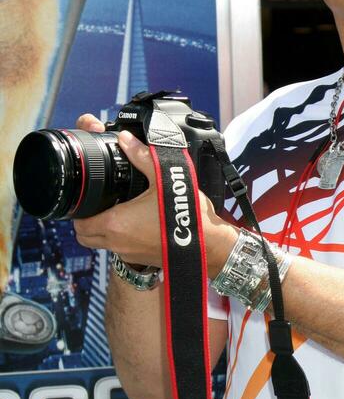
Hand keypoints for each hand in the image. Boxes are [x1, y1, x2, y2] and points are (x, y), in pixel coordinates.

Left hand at [73, 114, 236, 272]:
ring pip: (101, 244)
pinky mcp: (141, 260)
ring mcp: (129, 254)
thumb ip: (141, 156)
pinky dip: (120, 237)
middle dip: (85, 221)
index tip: (87, 197)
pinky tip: (135, 221)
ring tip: (116, 210)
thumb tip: (126, 139)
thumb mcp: (163, 178)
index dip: (78, 210)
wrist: (210, 246)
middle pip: (85, 237)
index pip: (79, 222)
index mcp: (116, 223)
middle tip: (96, 204)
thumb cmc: (187, 215)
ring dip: (101, 230)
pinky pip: (120, 249)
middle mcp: (118, 242)